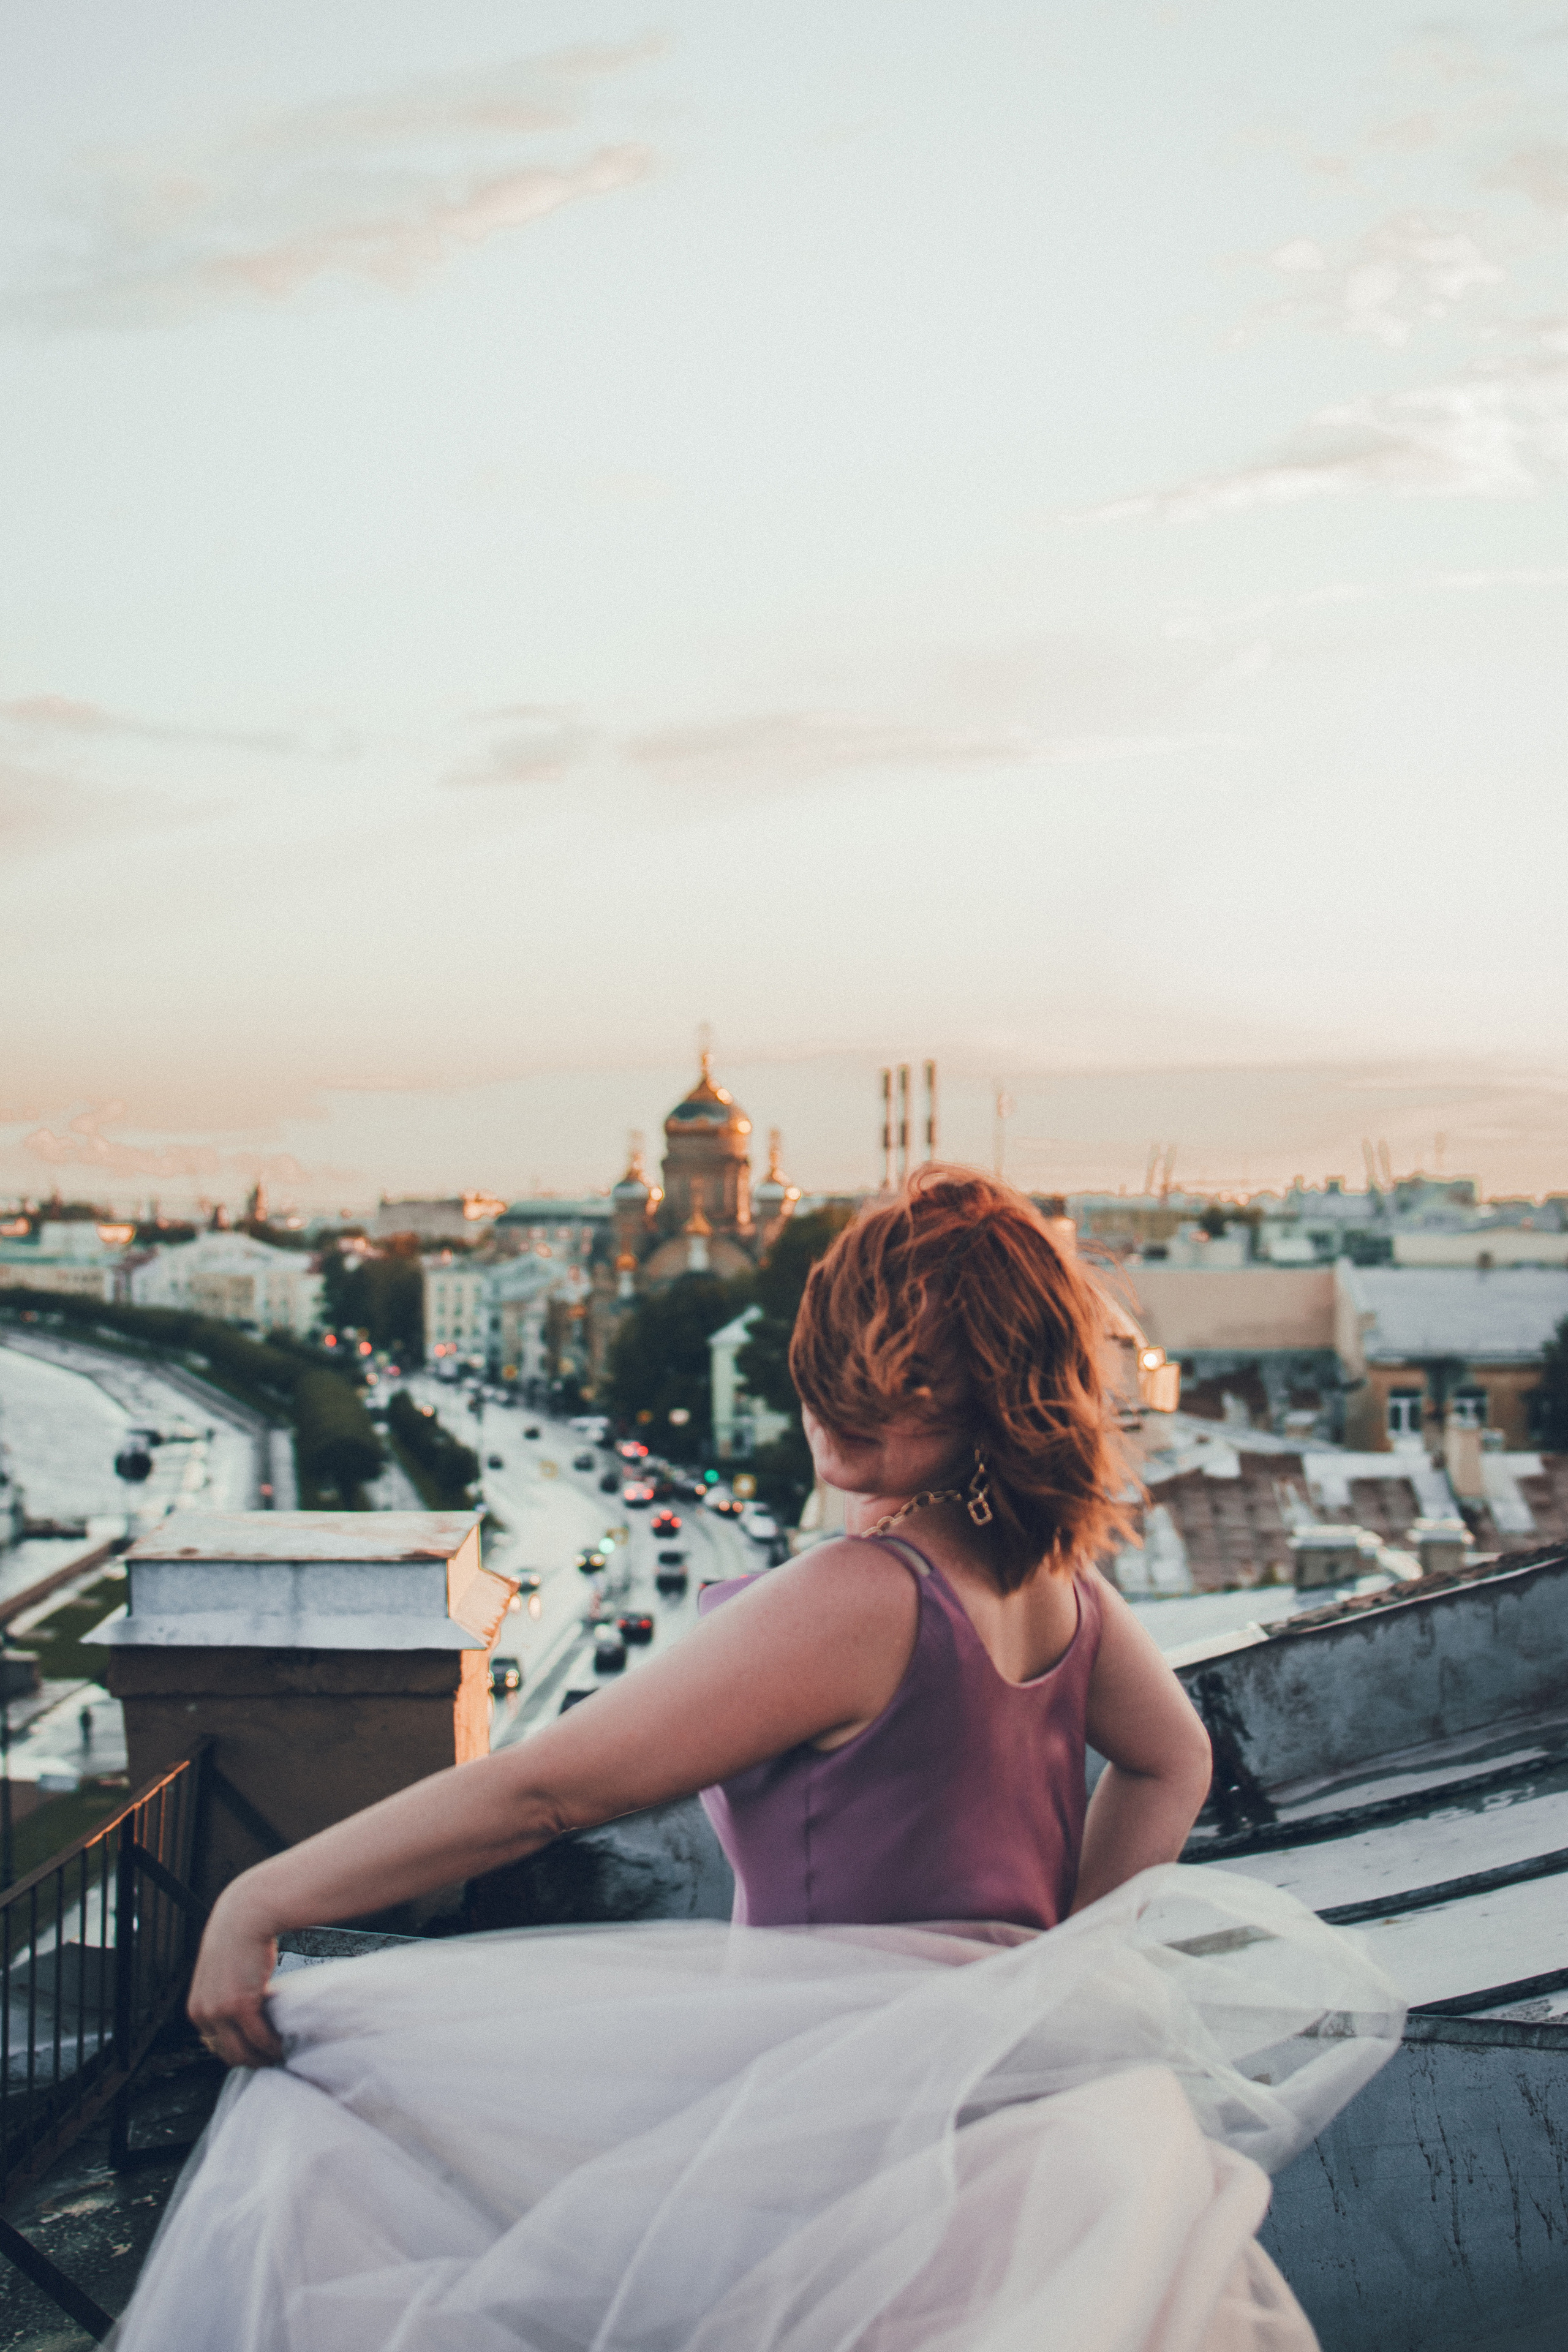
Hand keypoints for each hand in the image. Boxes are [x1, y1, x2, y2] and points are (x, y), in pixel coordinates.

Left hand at [188, 1890, 283, 2068]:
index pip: (214, 2046)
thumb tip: (243, 2011)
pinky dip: (272, 2046)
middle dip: (251, 2060)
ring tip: (278, 2055)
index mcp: (197, 2008)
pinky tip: (282, 2044)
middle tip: (270, 2060)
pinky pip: (259, 2037)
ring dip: (262, 2058)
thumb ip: (224, 1995)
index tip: (254, 2052)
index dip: (237, 2052)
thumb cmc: (237, 1938)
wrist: (245, 1915)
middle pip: (228, 2054)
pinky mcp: (241, 2005)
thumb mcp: (220, 1973)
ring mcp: (221, 2011)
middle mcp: (204, 2013)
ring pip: (244, 2051)